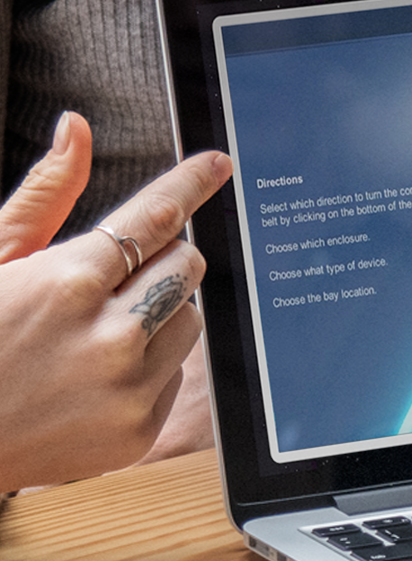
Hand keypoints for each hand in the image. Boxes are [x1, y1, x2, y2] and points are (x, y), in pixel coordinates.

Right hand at [0, 113, 232, 489]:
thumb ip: (45, 197)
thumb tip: (77, 129)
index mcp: (69, 283)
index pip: (156, 218)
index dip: (192, 185)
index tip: (218, 164)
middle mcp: (110, 336)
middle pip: (185, 266)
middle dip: (161, 259)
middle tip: (116, 275)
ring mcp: (128, 388)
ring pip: (189, 319)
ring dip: (159, 313)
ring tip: (96, 331)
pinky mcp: (139, 430)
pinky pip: (176, 373)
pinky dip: (149, 365)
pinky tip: (95, 376)